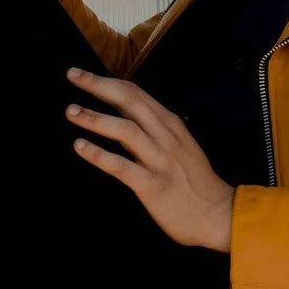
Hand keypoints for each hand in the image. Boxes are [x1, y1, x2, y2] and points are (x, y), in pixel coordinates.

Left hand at [64, 70, 235, 251]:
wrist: (218, 213)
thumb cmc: (194, 181)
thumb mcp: (180, 145)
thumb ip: (155, 129)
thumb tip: (125, 114)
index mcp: (170, 124)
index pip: (135, 93)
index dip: (107, 81)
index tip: (82, 75)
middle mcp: (165, 136)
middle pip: (129, 100)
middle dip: (97, 85)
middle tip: (72, 75)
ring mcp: (160, 160)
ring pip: (125, 130)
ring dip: (95, 118)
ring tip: (71, 111)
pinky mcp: (153, 185)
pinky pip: (122, 166)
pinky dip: (99, 155)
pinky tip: (80, 146)